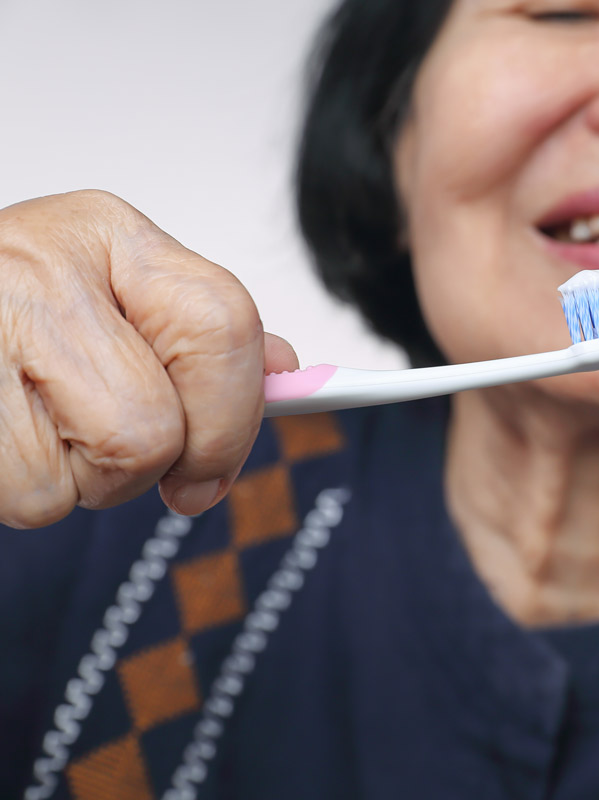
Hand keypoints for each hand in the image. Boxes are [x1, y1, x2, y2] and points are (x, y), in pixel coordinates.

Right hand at [0, 190, 298, 526]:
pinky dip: (27, 489)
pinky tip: (3, 437)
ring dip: (79, 478)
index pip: (224, 326)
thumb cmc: (13, 316)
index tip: (214, 466)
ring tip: (34, 423)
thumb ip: (198, 336)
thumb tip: (283, 370)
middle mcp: (40, 270)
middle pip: (158, 427)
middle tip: (100, 438)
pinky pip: (34, 496)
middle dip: (146, 462)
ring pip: (99, 471)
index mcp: (106, 236)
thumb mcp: (110, 298)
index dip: (236, 413)